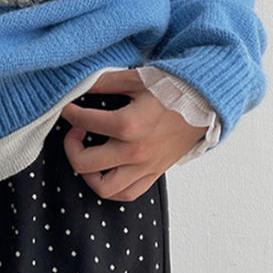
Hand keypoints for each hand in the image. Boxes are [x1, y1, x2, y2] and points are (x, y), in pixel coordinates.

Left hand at [61, 69, 206, 201]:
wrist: (204, 102)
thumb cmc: (172, 88)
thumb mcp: (135, 79)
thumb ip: (104, 82)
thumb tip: (79, 85)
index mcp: (128, 125)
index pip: (84, 122)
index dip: (70, 113)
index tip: (68, 108)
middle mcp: (134, 151)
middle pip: (84, 162)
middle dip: (70, 146)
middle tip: (74, 132)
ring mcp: (145, 166)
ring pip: (104, 188)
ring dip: (88, 174)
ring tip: (87, 155)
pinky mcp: (154, 173)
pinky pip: (127, 194)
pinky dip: (111, 187)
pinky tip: (105, 170)